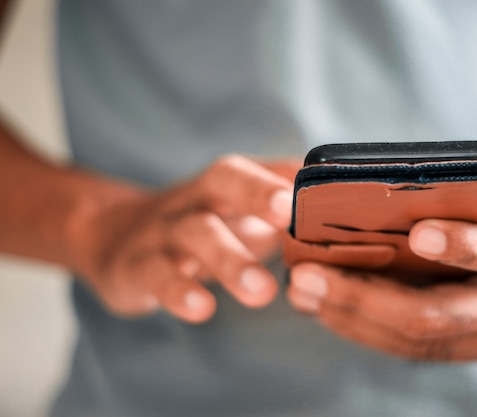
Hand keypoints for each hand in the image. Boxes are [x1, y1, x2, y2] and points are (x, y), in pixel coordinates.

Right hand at [76, 155, 298, 322]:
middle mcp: (194, 200)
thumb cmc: (199, 225)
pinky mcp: (137, 267)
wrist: (115, 237)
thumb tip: (340, 190)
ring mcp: (163, 232)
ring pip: (195, 235)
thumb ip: (281, 201)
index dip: (277, 178)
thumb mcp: (235, 209)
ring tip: (262, 292)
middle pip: (221, 184)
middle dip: (255, 196)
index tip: (310, 194)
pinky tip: (202, 308)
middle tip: (288, 220)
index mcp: (220, 186)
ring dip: (229, 261)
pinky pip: (156, 276)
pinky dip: (179, 292)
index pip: (251, 169)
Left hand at [287, 72, 476, 360]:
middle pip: (437, 315)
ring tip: (300, 289)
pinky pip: (408, 348)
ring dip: (351, 317)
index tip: (414, 234)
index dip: (462, 247)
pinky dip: (363, 330)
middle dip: (366, 297)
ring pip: (414, 338)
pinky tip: (322, 307)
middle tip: (307, 274)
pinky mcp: (467, 345)